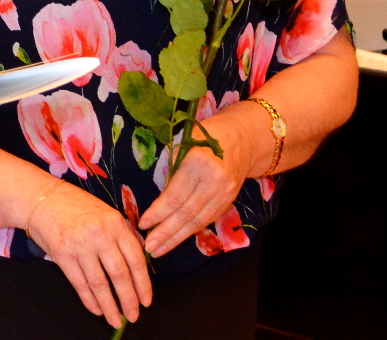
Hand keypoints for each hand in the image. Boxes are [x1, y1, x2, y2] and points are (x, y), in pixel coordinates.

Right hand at [26, 181, 151, 329]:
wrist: (41, 198)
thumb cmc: (74, 205)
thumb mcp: (104, 213)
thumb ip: (119, 236)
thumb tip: (135, 266)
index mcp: (115, 223)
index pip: (135, 259)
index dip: (143, 284)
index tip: (146, 301)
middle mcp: (100, 234)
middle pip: (120, 274)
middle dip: (128, 299)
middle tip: (133, 315)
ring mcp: (80, 245)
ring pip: (100, 283)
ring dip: (109, 305)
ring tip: (115, 319)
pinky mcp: (63, 254)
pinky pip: (79, 283)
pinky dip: (89, 299)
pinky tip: (96, 309)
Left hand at [137, 116, 251, 257]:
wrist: (243, 139)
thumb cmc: (206, 135)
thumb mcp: (184, 142)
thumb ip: (172, 167)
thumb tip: (156, 197)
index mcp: (199, 164)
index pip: (176, 195)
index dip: (158, 212)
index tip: (143, 224)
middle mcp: (214, 183)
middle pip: (187, 214)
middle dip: (166, 233)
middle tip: (148, 248)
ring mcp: (224, 195)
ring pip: (198, 221)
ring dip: (177, 238)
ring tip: (159, 250)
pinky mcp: (229, 202)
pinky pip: (207, 220)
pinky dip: (190, 232)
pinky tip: (176, 240)